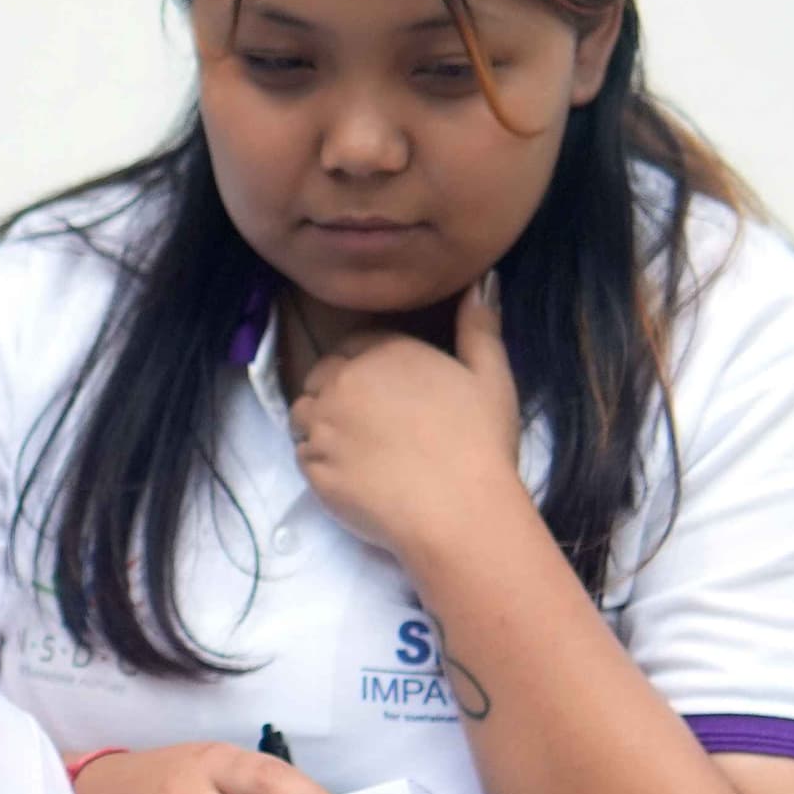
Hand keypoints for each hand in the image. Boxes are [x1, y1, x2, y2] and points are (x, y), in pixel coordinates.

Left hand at [286, 276, 531, 562]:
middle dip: (337, 393)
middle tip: (371, 425)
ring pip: (303, 415)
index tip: (385, 393)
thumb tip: (480, 282)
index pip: (353, 345)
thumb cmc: (480, 442)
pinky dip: (319, 462)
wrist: (459, 511)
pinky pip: (301, 455)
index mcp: (385, 351)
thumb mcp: (491, 375)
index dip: (365, 366)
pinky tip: (352, 475)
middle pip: (322, 376)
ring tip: (357, 449)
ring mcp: (322, 424)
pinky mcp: (311, 467)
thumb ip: (479, 326)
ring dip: (320, 425)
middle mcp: (344, 380)